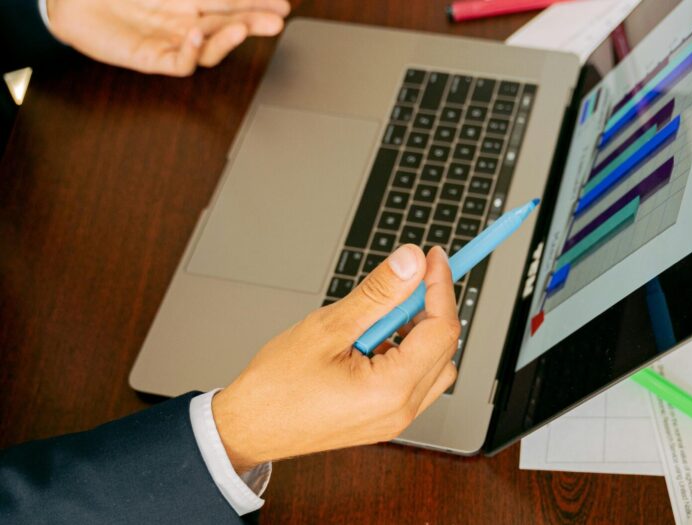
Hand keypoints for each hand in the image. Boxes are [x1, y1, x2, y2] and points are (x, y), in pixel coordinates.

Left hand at [46, 0, 290, 75]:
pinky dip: (192, 51)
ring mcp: (170, 40)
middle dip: (255, 21)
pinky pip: (181, 62)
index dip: (256, 2)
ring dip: (229, 38)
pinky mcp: (153, 59)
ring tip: (243, 28)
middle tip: (277, 20)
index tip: (282, 4)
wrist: (66, 2)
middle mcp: (183, 20)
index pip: (230, 1)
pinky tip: (195, 33)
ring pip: (211, 46)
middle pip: (228, 23)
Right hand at [212, 245, 459, 471]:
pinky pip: (414, 380)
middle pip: (443, 347)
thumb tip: (411, 262)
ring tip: (378, 315)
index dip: (440, 286)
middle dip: (430, 307)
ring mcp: (394, 419)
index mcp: (391, 391)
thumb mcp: (328, 327)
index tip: (432, 257)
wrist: (248, 428)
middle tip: (406, 278)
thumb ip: (378, 292)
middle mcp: (400, 411)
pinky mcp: (384, 418)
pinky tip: (370, 340)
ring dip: (418, 332)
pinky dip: (404, 352)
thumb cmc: (276, 386)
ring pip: (434, 365)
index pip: (441, 330)